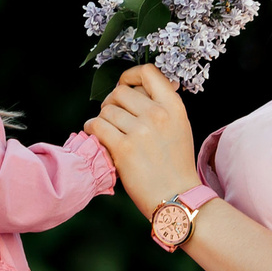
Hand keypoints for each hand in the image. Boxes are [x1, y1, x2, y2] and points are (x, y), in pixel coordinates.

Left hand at [83, 63, 202, 220]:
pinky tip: (97, 136)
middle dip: (111, 102)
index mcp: (173, 106)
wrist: (177, 198)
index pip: (148, 72)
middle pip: (120, 92)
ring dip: (102, 119)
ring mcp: (140, 131)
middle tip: (113, 116)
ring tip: (108, 132)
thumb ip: (162, 105)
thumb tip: (141, 87)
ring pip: (106, 110)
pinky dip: (91, 129)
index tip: (125, 85)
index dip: (130, 76)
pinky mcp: (124, 148)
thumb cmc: (176, 165)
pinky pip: (96, 125)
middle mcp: (157, 114)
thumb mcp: (179, 127)